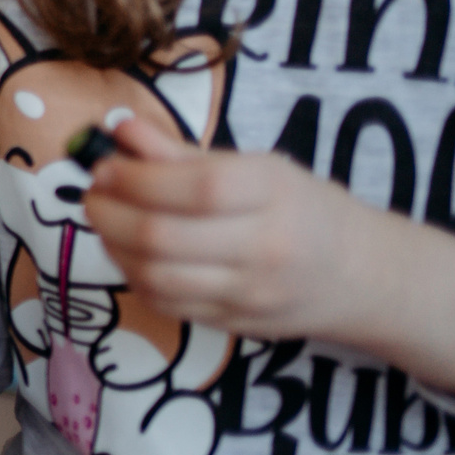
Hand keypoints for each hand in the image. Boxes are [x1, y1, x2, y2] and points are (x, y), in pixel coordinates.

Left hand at [81, 117, 454, 397]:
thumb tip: (120, 131)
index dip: (134, 177)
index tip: (104, 166)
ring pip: (155, 275)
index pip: (193, 188)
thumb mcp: (256, 167)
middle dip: (108, 213)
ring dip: (112, 247)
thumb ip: (183, 154)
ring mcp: (250, 292)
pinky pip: (166, 303)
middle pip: (162, 236)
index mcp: (273, 193)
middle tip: (92, 194)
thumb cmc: (302, 208)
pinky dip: (135, 277)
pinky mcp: (236, 324)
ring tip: (106, 222)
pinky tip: (130, 254)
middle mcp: (265, 246)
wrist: (362, 275)